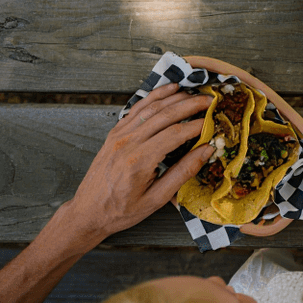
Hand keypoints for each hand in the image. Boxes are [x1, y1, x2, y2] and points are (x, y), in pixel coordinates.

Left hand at [61, 82, 214, 245]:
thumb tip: (206, 151)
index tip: (214, 122)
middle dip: (191, 105)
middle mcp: (128, 142)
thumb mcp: (156, 199)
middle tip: (210, 101)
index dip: (198, 125)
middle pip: (165, 115)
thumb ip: (183, 173)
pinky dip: (155, 96)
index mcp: (139, 161)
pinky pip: (137, 108)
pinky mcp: (115, 132)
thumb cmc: (122, 210)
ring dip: (175, 97)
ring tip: (195, 94)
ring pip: (152, 107)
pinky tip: (169, 89)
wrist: (88, 212)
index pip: (176, 134)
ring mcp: (119, 135)